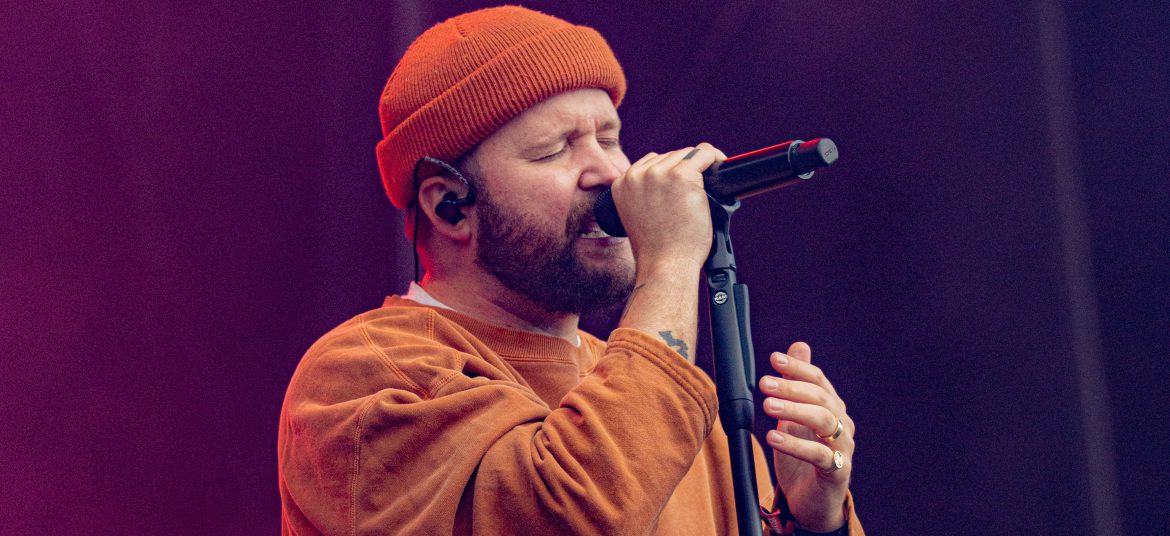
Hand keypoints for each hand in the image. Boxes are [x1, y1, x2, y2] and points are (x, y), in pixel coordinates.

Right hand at [610, 143, 725, 272]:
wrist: (665, 265)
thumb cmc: (658, 249)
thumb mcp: (639, 216)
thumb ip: (646, 194)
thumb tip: (670, 182)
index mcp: (622, 184)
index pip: (651, 163)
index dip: (669, 172)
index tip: (680, 184)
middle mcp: (637, 175)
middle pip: (670, 156)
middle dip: (684, 170)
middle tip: (694, 192)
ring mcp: (659, 174)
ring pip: (687, 154)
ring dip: (698, 168)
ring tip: (703, 190)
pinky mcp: (682, 176)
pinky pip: (704, 154)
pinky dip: (715, 159)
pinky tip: (719, 168)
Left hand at [758, 342, 854, 531]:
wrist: (812, 502)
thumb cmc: (802, 457)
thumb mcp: (794, 416)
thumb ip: (798, 383)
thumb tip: (799, 346)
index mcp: (832, 408)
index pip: (818, 380)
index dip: (798, 368)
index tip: (773, 358)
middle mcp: (842, 425)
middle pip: (821, 398)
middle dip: (792, 387)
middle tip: (764, 383)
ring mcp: (843, 449)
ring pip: (824, 422)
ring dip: (794, 410)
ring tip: (768, 406)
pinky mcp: (837, 473)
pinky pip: (819, 456)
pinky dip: (795, 445)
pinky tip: (773, 437)